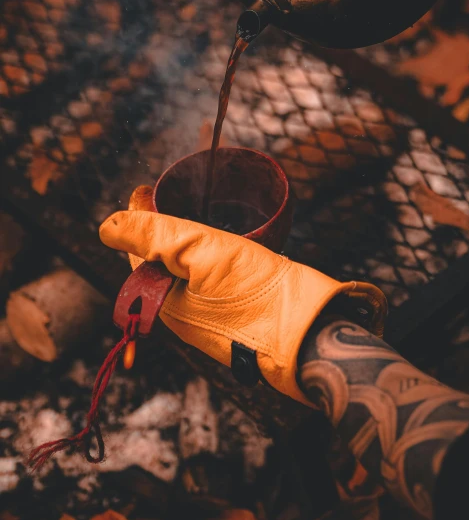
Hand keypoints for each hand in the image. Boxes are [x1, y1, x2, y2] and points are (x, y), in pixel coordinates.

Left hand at [100, 186, 386, 405]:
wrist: (311, 332)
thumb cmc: (257, 294)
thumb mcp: (202, 254)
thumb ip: (155, 237)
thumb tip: (106, 226)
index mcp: (165, 305)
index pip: (136, 255)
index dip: (137, 218)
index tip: (144, 187)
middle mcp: (184, 314)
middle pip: (159, 263)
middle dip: (157, 227)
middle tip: (166, 192)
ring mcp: (211, 315)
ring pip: (186, 270)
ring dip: (183, 239)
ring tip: (192, 208)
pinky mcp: (238, 311)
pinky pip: (210, 278)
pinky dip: (207, 253)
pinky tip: (222, 239)